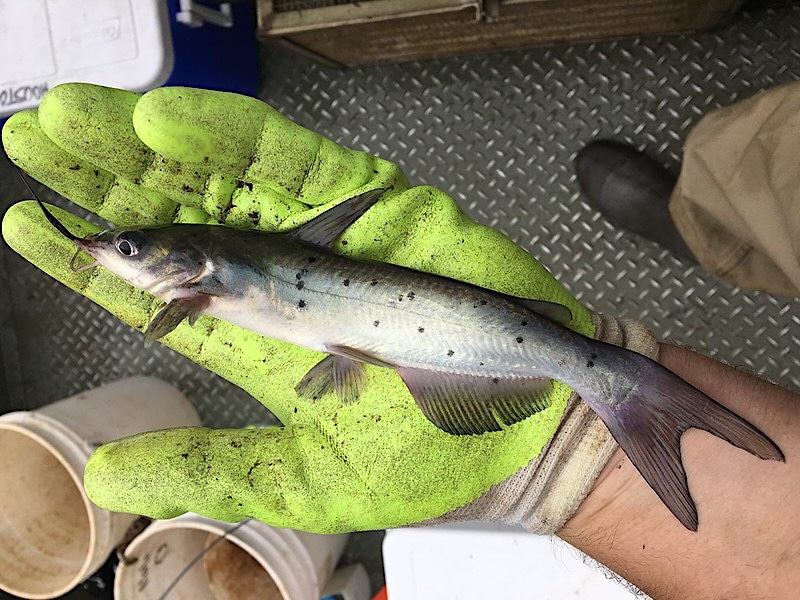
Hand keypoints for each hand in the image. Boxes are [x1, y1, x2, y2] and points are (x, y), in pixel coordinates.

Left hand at [2, 84, 592, 532]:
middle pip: (180, 219)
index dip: (98, 260)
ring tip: (69, 122)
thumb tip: (103, 477)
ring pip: (225, 177)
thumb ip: (210, 469)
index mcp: (262, 339)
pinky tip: (165, 125)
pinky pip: (297, 160)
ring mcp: (330, 237)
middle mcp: (285, 278)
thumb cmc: (431, 457)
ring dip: (147, 148)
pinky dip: (233, 137)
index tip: (30, 226)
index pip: (162, 292)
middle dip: (105, 183)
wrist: (528, 428)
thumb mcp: (308, 482)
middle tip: (34, 142)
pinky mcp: (378, 206)